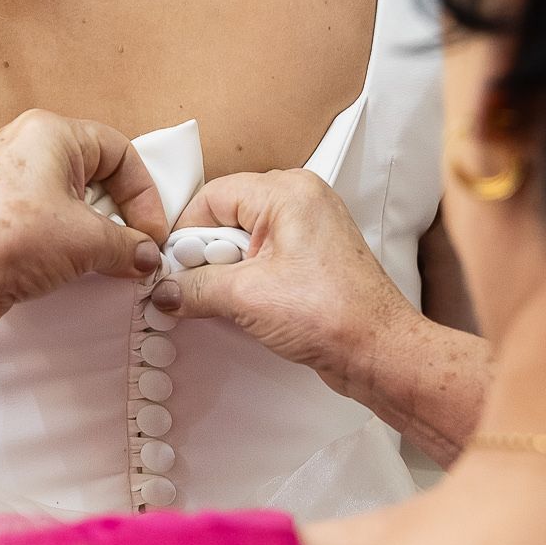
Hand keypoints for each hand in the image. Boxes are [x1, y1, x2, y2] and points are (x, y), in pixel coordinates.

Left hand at [0, 112, 167, 328]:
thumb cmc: (8, 239)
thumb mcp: (88, 241)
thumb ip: (128, 246)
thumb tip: (144, 255)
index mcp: (50, 132)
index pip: (119, 152)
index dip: (143, 195)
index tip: (151, 233)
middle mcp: (25, 145)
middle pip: (95, 172)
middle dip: (120, 213)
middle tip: (135, 245)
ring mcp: (6, 176)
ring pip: (70, 195)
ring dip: (95, 228)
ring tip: (106, 258)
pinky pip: (47, 213)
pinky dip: (67, 236)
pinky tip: (75, 263)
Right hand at [150, 168, 415, 400]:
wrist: (380, 351)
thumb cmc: (334, 316)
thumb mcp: (246, 297)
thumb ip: (195, 287)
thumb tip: (165, 289)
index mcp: (288, 192)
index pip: (213, 197)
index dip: (185, 233)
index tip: (169, 267)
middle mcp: (302, 201)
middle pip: (227, 215)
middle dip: (205, 254)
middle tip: (193, 287)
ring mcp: (311, 229)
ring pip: (245, 239)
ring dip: (225, 270)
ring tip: (223, 300)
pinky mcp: (314, 258)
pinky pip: (265, 257)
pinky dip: (246, 278)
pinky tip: (240, 305)